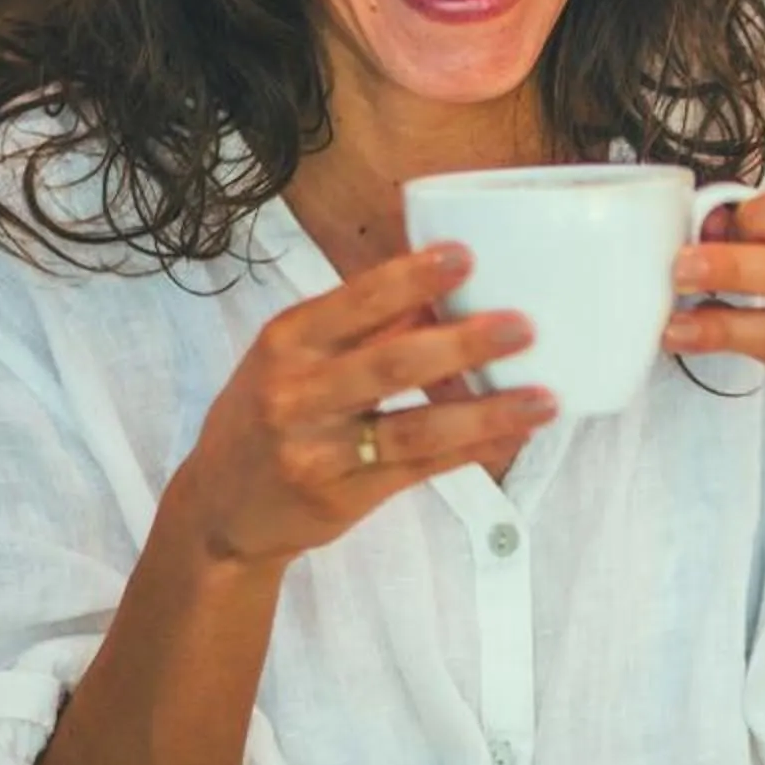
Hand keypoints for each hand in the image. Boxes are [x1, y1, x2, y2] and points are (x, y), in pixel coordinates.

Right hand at [173, 243, 556, 568]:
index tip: (464, 256)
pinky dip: (473, 451)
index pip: (354, 303)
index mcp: (286, 342)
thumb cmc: (269, 415)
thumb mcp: (292, 359)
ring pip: (414, 429)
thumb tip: (441, 290)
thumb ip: (357, 328)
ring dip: (485, 412)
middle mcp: (296, 395)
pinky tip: (515, 435)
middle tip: (523, 326)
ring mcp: (318, 451)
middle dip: (462, 344)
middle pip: (390, 365)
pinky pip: (421, 470)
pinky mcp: (342, 496)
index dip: (410, 279)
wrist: (221, 509)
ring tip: (543, 398)